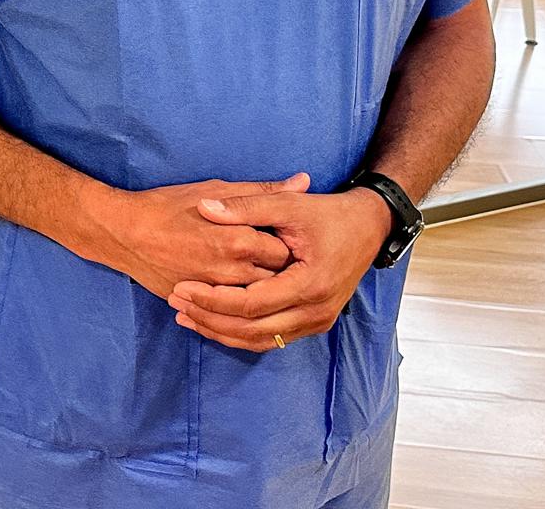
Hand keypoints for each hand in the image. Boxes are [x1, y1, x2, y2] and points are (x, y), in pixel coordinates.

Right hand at [85, 172, 309, 296]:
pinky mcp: (201, 304)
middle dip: (280, 270)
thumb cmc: (169, 206)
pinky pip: (234, 312)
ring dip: (262, 288)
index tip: (283, 237)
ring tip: (255, 272)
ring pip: (258, 299)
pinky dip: (241, 303)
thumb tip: (303, 182)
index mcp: (239, 240)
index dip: (288, 244)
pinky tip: (239, 290)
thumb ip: (263, 190)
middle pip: (276, 279)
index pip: (285, 250)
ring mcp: (216, 292)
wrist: (125, 233)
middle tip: (275, 258)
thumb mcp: (216, 189)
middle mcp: (232, 271)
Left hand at [166, 184, 392, 351]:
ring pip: (260, 341)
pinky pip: (271, 338)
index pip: (250, 304)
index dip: (212, 298)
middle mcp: (316, 311)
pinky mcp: (314, 323)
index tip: (181, 286)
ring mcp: (317, 321)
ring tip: (186, 317)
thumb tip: (204, 207)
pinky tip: (213, 323)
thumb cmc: (327, 214)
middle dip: (210, 319)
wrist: (368, 227)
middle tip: (176, 304)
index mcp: (309, 284)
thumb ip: (245, 207)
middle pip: (252, 330)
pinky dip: (240, 334)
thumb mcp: (287, 205)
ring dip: (221, 331)